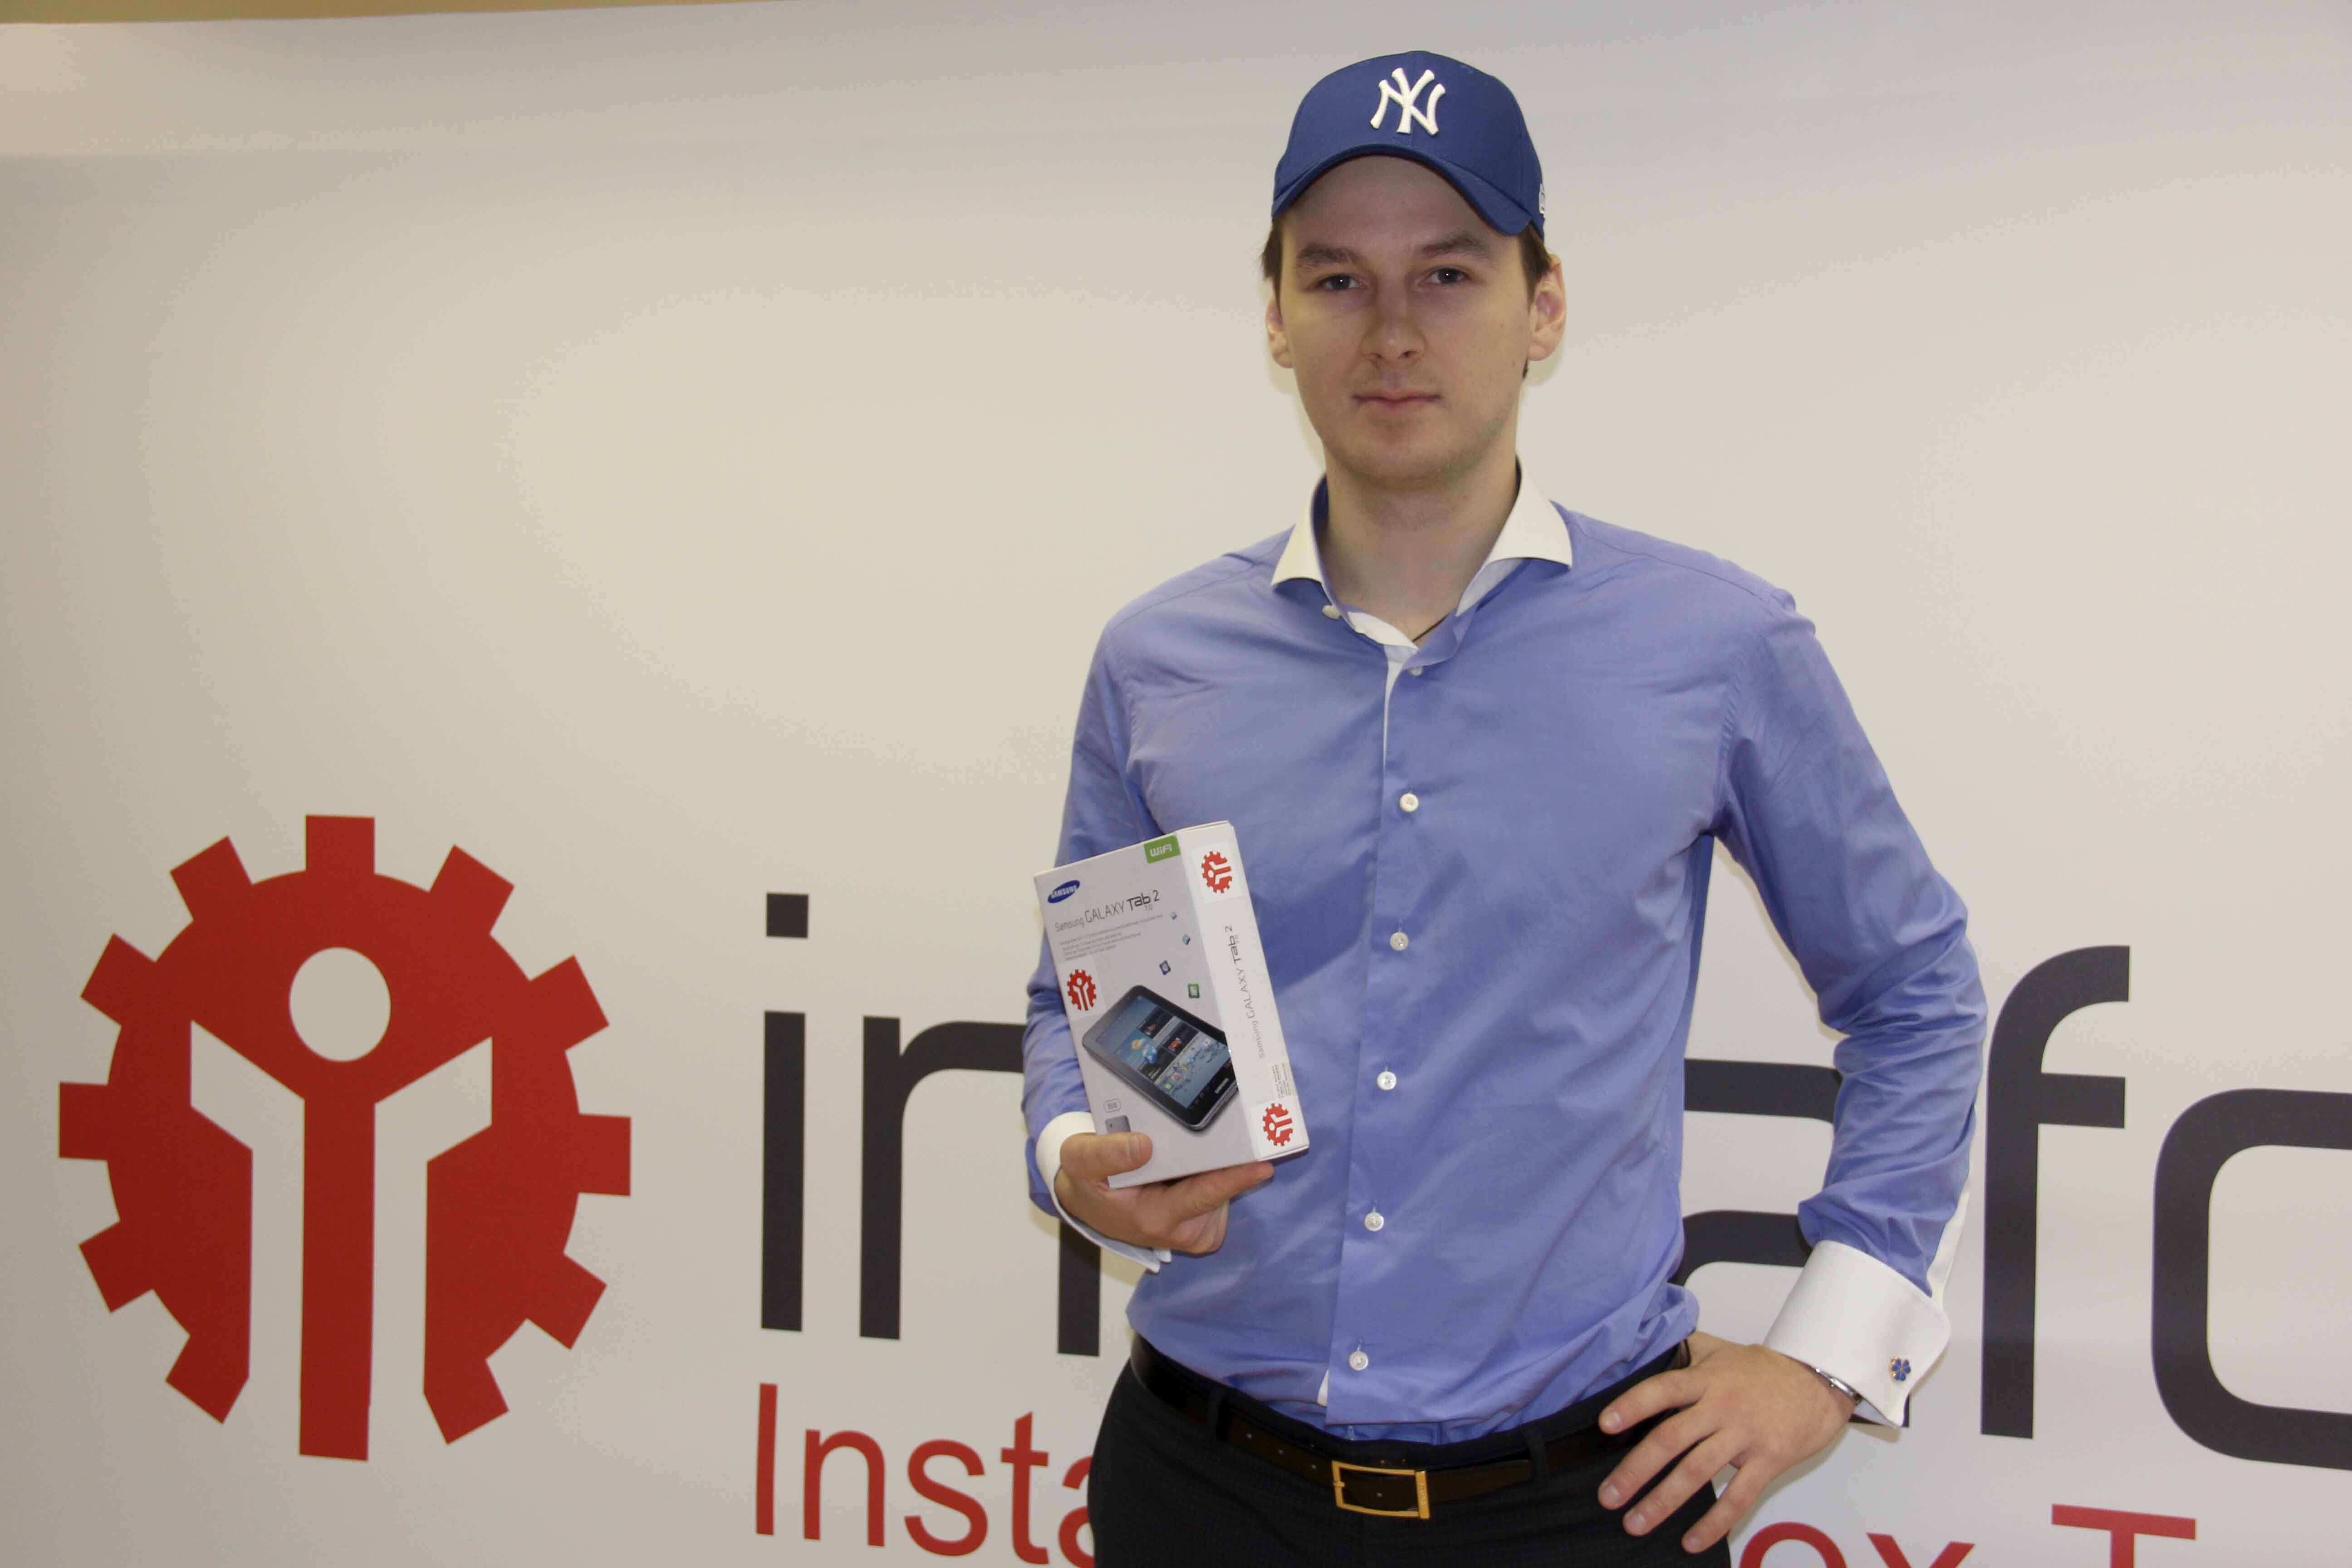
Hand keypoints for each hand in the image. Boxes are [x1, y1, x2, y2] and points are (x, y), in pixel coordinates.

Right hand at [1052, 1131, 1272, 1254]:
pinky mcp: (1204, 1223)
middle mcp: (1181, 1230)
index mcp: (1154, 1218)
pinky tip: (1188, 1165)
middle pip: (1222, 1189)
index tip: (1263, 1164)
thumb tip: (1144, 1146)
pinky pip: (1221, 1191)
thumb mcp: (1080, 1161)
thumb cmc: (1088, 1181)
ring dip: (1216, 1165)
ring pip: (1224, 1189)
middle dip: (1230, 1160)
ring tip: (1185, 1150)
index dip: (1234, 1178)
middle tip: (1235, 1128)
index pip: (1203, 1195)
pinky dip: (1212, 1173)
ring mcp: (1195, 1229)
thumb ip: (1106, 1153)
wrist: (1089, 1201)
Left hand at [1594, 1331, 1853, 1554]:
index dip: (1633, 1405)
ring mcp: (1745, 1435)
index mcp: (1705, 1380)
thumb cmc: (1761, 1370)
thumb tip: (1643, 1346)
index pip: (1662, 1390)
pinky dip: (1714, 1523)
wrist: (1818, 1383)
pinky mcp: (1769, 1461)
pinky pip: (1738, 1497)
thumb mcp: (1720, 1351)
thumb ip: (1684, 1352)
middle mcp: (1721, 1407)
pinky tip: (1690, 1542)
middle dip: (1636, 1470)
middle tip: (1607, 1496)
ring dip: (1663, 1501)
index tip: (1605, 1424)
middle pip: (1672, 1438)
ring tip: (1635, 1524)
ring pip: (1697, 1472)